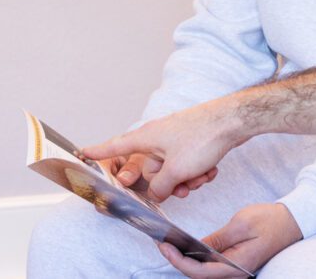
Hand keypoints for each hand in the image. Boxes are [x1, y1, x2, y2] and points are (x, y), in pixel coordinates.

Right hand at [82, 97, 244, 201]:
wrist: (234, 121)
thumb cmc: (202, 137)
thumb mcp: (176, 170)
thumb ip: (160, 187)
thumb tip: (155, 193)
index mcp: (147, 137)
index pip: (116, 147)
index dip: (98, 153)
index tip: (82, 154)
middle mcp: (158, 137)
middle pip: (150, 169)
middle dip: (167, 183)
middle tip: (182, 188)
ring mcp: (175, 139)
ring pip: (171, 170)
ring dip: (186, 180)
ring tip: (201, 177)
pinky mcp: (190, 142)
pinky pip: (186, 165)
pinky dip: (197, 172)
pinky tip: (211, 170)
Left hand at [158, 203, 302, 277]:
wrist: (292, 221)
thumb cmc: (270, 221)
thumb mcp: (241, 224)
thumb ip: (218, 239)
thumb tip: (196, 248)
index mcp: (236, 266)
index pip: (199, 272)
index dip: (178, 260)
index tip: (164, 246)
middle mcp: (234, 273)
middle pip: (198, 275)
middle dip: (177, 261)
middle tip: (162, 244)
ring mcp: (235, 269)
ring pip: (204, 273)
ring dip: (186, 260)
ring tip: (170, 244)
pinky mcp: (235, 263)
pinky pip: (212, 266)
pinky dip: (197, 257)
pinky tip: (188, 246)